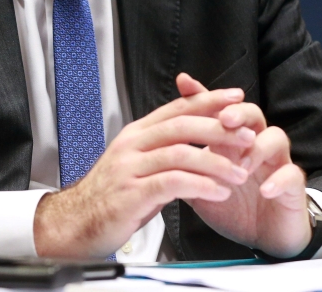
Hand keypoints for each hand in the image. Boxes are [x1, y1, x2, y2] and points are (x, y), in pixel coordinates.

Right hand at [33, 86, 256, 257]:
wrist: (74, 223)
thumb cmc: (109, 196)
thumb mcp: (138, 165)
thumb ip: (164, 151)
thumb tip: (199, 142)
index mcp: (136, 134)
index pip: (177, 108)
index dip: (208, 100)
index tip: (235, 97)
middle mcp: (132, 145)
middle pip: (182, 125)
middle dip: (219, 129)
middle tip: (247, 136)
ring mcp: (129, 168)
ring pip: (180, 153)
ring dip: (216, 162)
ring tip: (240, 173)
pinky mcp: (131, 193)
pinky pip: (172, 183)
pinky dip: (200, 186)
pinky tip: (218, 192)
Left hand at [176, 74, 311, 257]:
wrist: (262, 238)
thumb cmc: (233, 207)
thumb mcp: (201, 184)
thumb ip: (183, 166)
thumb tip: (155, 150)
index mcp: (231, 142)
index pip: (219, 111)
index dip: (203, 96)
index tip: (184, 82)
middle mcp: (255, 145)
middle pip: (252, 114)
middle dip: (238, 112)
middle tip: (224, 118)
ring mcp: (276, 163)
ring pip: (276, 137)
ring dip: (257, 147)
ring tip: (241, 164)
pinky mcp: (293, 187)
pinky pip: (292, 175)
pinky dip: (279, 181)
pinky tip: (265, 189)